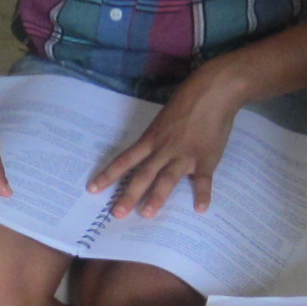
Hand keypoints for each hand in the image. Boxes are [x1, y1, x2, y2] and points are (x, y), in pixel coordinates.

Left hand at [89, 66, 241, 217]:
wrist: (214, 91)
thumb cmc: (187, 100)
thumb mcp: (164, 118)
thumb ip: (158, 138)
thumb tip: (151, 154)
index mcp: (151, 139)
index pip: (125, 160)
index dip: (108, 175)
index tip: (93, 189)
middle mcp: (164, 149)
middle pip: (143, 175)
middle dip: (129, 195)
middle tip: (117, 213)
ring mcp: (185, 155)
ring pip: (167, 179)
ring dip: (157, 197)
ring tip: (147, 214)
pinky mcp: (206, 159)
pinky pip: (204, 180)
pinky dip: (203, 194)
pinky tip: (200, 209)